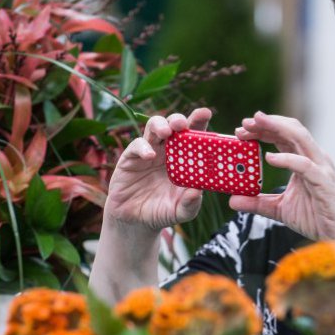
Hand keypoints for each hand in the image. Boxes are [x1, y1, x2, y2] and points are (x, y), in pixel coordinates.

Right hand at [104, 108, 211, 231]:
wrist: (136, 222)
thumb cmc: (162, 212)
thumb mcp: (180, 212)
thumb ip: (190, 204)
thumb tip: (197, 192)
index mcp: (184, 158)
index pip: (193, 135)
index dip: (198, 121)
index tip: (205, 113)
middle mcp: (167, 151)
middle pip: (173, 125)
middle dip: (178, 119)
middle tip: (182, 124)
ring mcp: (149, 152)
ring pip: (154, 127)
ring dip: (160, 125)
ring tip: (166, 132)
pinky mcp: (130, 159)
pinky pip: (136, 146)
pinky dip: (143, 147)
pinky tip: (149, 156)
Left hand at [232, 112, 334, 240]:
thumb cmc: (317, 217)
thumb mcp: (280, 210)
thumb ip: (258, 203)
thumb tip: (232, 200)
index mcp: (304, 160)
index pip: (283, 136)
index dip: (263, 129)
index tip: (240, 130)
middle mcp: (314, 158)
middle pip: (290, 130)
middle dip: (267, 123)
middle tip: (243, 123)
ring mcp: (320, 168)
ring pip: (300, 138)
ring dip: (276, 129)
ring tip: (254, 126)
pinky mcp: (324, 182)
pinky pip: (305, 166)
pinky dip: (287, 159)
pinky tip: (269, 158)